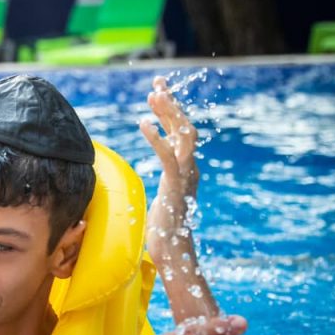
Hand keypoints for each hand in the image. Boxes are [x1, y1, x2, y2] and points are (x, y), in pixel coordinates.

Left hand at [140, 76, 199, 262]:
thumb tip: (160, 174)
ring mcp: (186, 176)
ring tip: (154, 96)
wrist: (172, 251)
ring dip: (170, 114)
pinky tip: (143, 124)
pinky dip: (157, 139)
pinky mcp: (176, 186)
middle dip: (171, 103)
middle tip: (157, 83)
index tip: (158, 90)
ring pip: (184, 135)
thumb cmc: (164, 228)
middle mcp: (190, 168)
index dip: (171, 110)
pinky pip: (168, 157)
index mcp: (186, 167)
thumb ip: (165, 180)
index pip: (181, 131)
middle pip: (185, 127)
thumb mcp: (162, 196)